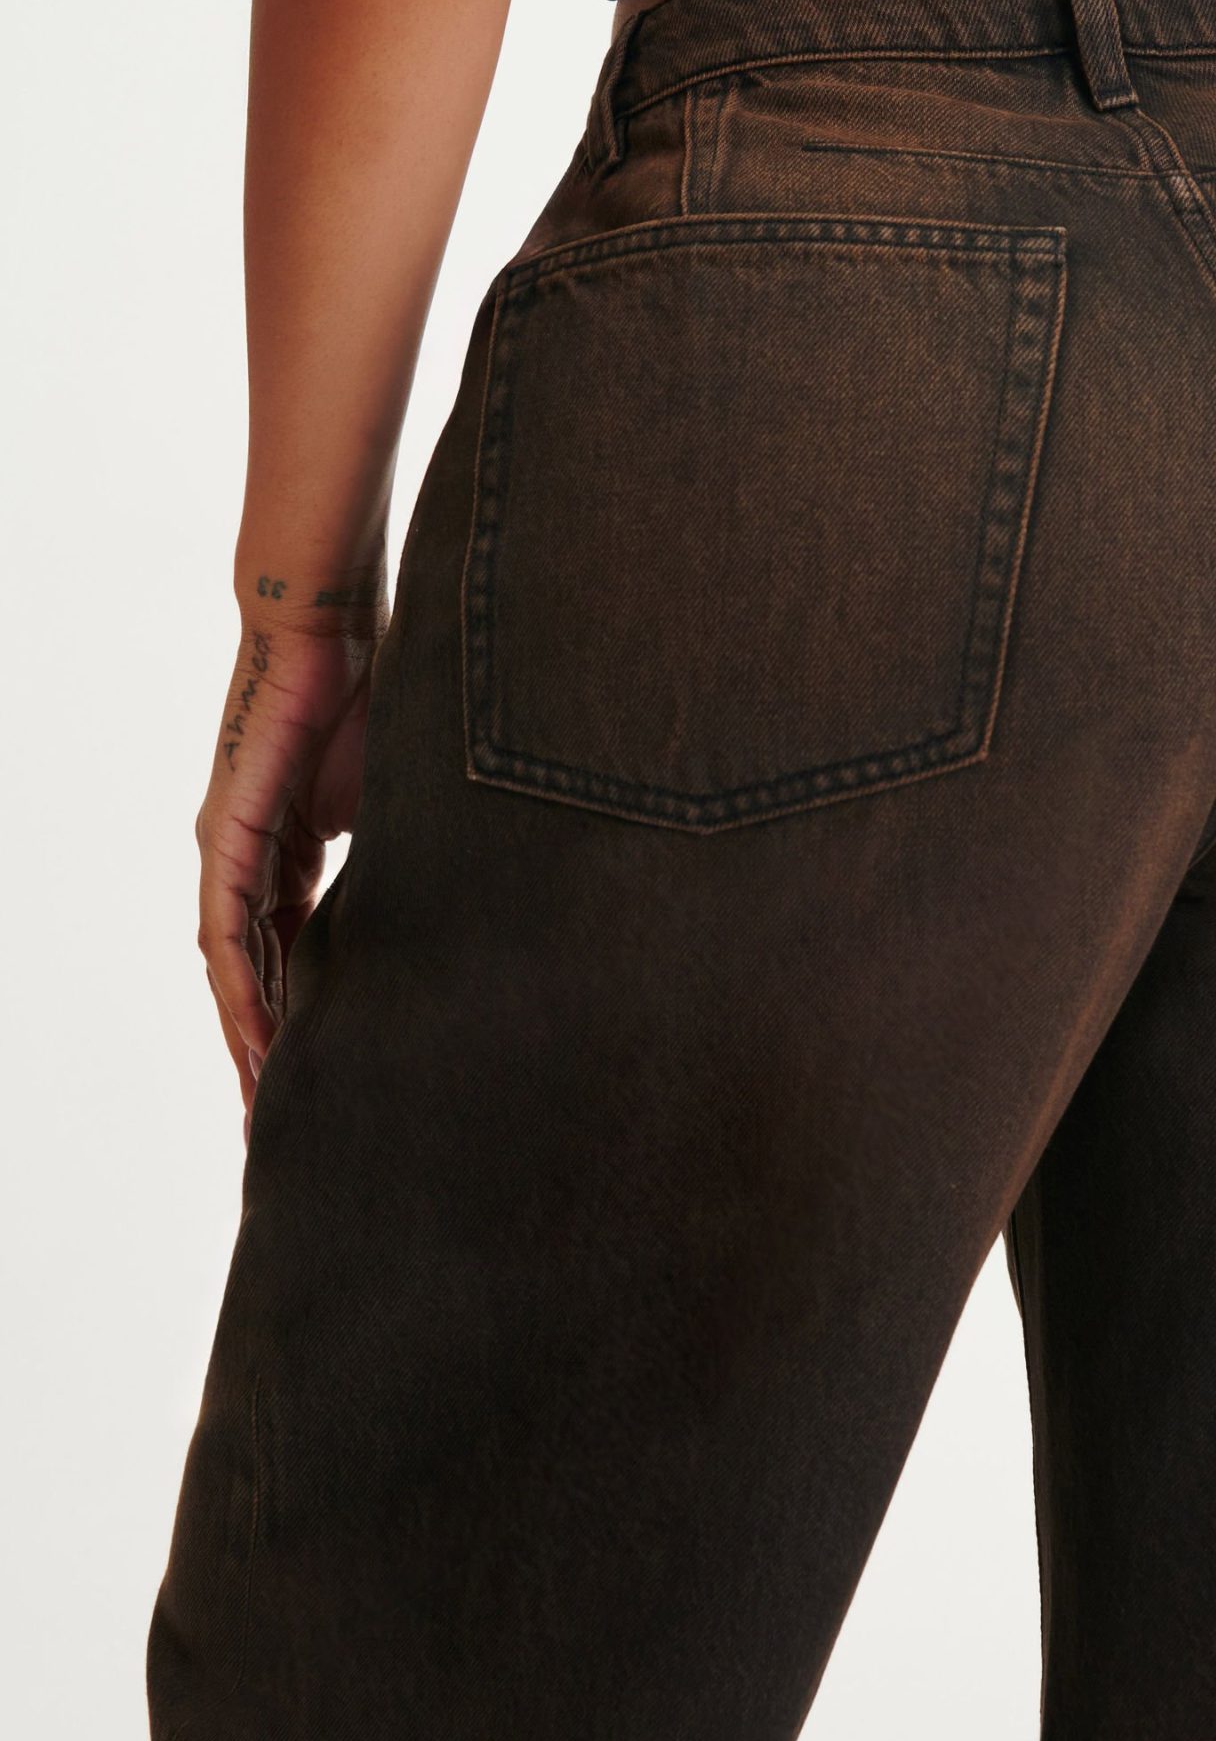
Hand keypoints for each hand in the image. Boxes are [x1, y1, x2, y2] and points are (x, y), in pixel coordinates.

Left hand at [196, 601, 384, 1124]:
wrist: (328, 619)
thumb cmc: (371, 685)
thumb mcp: (397, 795)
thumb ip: (404, 847)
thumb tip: (464, 893)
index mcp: (291, 846)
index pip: (289, 951)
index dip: (302, 1015)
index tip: (323, 1076)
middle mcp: (249, 854)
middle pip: (253, 972)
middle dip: (267, 1049)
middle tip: (281, 1121)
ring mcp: (232, 846)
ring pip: (233, 965)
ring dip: (246, 1037)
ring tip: (264, 1104)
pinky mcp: (228, 831)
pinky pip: (227, 930)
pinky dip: (239, 989)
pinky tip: (253, 1039)